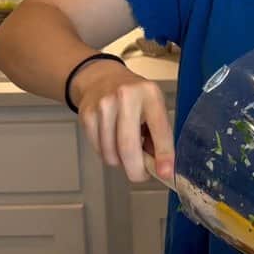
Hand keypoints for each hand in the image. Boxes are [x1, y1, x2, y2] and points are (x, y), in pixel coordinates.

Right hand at [72, 60, 173, 182]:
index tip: (166, 174)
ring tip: (128, 153)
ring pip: (111, 153)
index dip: (164, 155)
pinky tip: (114, 144)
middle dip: (136, 170)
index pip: (159, 130)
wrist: (101, 78)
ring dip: (122, 163)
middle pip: (128, 146)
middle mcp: (125, 98)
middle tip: (142, 176)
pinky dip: (109, 155)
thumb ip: (158, 135)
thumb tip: (161, 168)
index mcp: (150, 95)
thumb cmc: (136, 98)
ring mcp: (103, 106)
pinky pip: (99, 149)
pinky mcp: (86, 115)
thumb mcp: (154, 107)